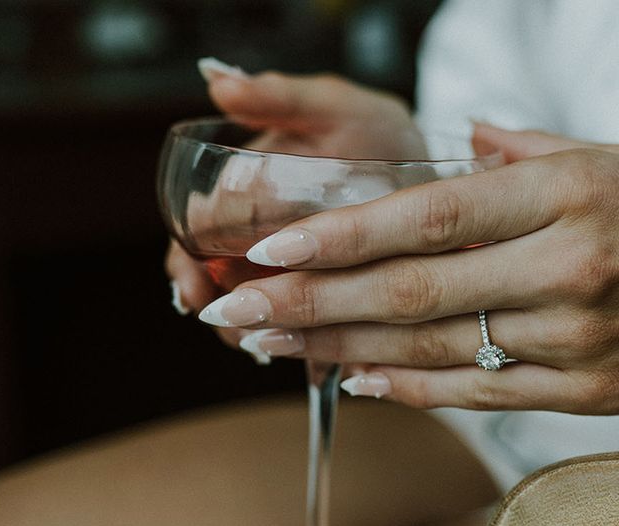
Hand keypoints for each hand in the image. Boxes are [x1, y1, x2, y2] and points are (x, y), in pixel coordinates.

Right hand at [166, 62, 416, 333]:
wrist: (429, 169)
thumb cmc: (375, 133)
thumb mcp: (335, 108)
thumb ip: (281, 97)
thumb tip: (216, 79)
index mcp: (249, 190)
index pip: (200, 227)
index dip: (189, 258)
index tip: (191, 283)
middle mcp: (262, 234)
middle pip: (217, 276)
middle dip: (215, 304)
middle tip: (225, 324)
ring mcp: (291, 268)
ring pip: (254, 306)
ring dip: (249, 328)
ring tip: (259, 343)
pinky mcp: (324, 294)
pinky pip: (300, 326)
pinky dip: (296, 340)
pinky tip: (306, 352)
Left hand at [197, 124, 618, 413]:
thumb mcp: (614, 158)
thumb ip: (524, 153)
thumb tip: (456, 143)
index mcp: (562, 192)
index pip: (424, 214)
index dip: (338, 235)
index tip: (267, 246)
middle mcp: (562, 264)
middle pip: (408, 287)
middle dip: (307, 300)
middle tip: (234, 307)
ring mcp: (575, 338)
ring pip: (432, 346)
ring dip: (340, 349)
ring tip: (272, 345)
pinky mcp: (590, 393)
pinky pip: (482, 392)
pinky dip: (412, 388)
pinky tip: (355, 383)